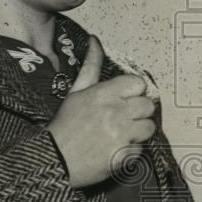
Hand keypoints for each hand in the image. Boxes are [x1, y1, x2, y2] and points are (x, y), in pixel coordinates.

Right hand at [46, 35, 155, 187]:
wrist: (53, 160)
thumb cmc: (65, 125)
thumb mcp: (76, 92)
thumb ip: (91, 66)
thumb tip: (95, 41)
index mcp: (104, 93)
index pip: (138, 83)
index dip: (133, 93)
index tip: (124, 101)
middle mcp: (115, 112)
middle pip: (147, 105)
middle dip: (137, 113)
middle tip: (121, 120)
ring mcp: (120, 134)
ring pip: (148, 128)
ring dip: (137, 132)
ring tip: (118, 136)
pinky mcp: (123, 156)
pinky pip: (139, 149)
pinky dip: (128, 152)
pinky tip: (113, 151)